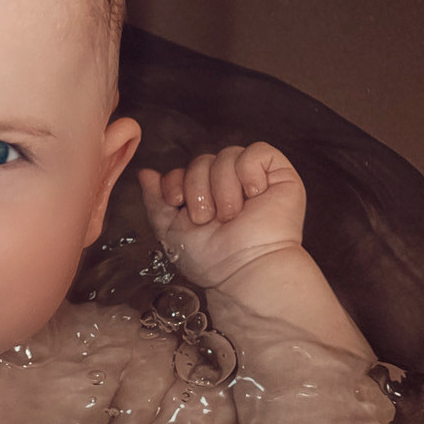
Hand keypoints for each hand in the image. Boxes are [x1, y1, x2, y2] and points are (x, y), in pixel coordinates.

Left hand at [137, 143, 307, 288]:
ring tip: (232, 215)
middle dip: (198, 190)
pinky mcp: (279, 175)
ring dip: (223, 188)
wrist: (244, 271)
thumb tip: (145, 173)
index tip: (178, 204)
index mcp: (204, 197)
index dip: (176, 182)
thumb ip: (155, 201)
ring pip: (227, 155)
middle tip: (208, 218)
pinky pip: (257, 151)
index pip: (183, 170)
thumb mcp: (170, 231)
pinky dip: (250, 171)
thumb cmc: (212, 261)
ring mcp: (253, 179)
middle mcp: (228, 186)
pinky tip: (254, 194)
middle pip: (202, 160)